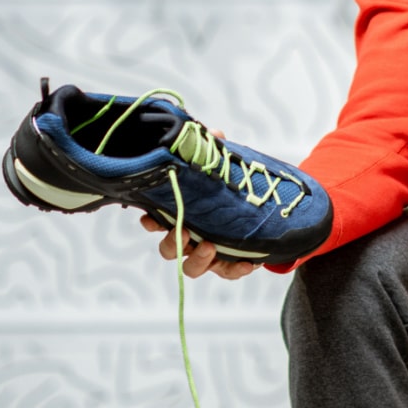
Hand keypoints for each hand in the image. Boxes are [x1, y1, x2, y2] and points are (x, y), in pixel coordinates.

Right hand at [139, 126, 257, 280]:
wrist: (258, 208)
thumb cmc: (227, 187)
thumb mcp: (221, 166)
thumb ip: (214, 152)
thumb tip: (215, 134)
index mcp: (182, 214)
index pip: (157, 221)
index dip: (151, 222)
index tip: (150, 218)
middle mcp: (189, 236)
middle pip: (169, 249)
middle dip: (172, 242)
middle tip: (182, 231)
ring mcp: (206, 253)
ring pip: (192, 267)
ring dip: (198, 259)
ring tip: (209, 245)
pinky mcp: (227, 263)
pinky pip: (227, 272)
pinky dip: (236, 269)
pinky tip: (248, 262)